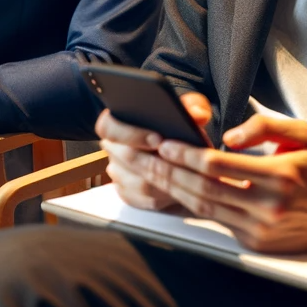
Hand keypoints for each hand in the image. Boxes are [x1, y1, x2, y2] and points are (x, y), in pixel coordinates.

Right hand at [98, 93, 214, 213]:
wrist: (172, 144)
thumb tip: (198, 115)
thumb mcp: (184, 107)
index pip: (108, 127)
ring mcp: (119, 173)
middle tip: (180, 162)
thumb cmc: (174, 123)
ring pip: (138, 184)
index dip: (130, 134)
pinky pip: (144, 201)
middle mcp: (113, 149)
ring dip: (164, 182)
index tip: (157, 138)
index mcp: (115, 122)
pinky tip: (183, 190)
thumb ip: (192, 105)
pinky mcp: (129, 194)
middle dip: (156, 161)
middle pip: (125, 159)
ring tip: (188, 177)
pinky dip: (166, 197)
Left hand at [153, 112, 306, 253]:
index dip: (186, 153)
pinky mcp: (256, 242)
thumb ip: (264, 126)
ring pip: (205, 207)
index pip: (218, 165)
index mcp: (279, 176)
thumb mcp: (301, 133)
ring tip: (151, 171)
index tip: (164, 141)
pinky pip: (217, 220)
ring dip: (173, 189)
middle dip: (169, 171)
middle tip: (144, 155)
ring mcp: (261, 228)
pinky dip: (193, 205)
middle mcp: (269, 206)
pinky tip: (175, 190)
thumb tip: (227, 137)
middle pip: (203, 188)